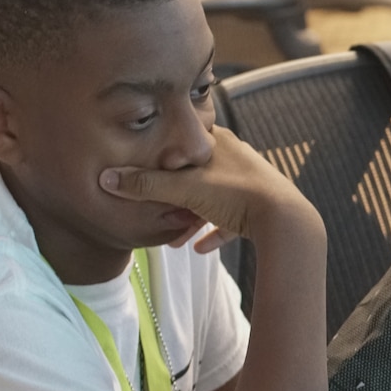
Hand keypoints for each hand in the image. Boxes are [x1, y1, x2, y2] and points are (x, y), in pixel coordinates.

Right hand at [99, 126, 318, 252]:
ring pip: (213, 199)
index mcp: (219, 142)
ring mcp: (250, 185)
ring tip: (172, 237)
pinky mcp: (261, 210)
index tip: (143, 169)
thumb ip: (144, 185)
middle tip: (154, 209)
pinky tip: (199, 249)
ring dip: (192, 218)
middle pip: (196, 173)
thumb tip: (105, 179)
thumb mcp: (183, 188)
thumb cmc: (235, 194)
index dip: (161, 154)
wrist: (286, 221)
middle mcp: (236, 158)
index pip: (183, 141)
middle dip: (173, 193)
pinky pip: (233, 222)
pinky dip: (216, 233)